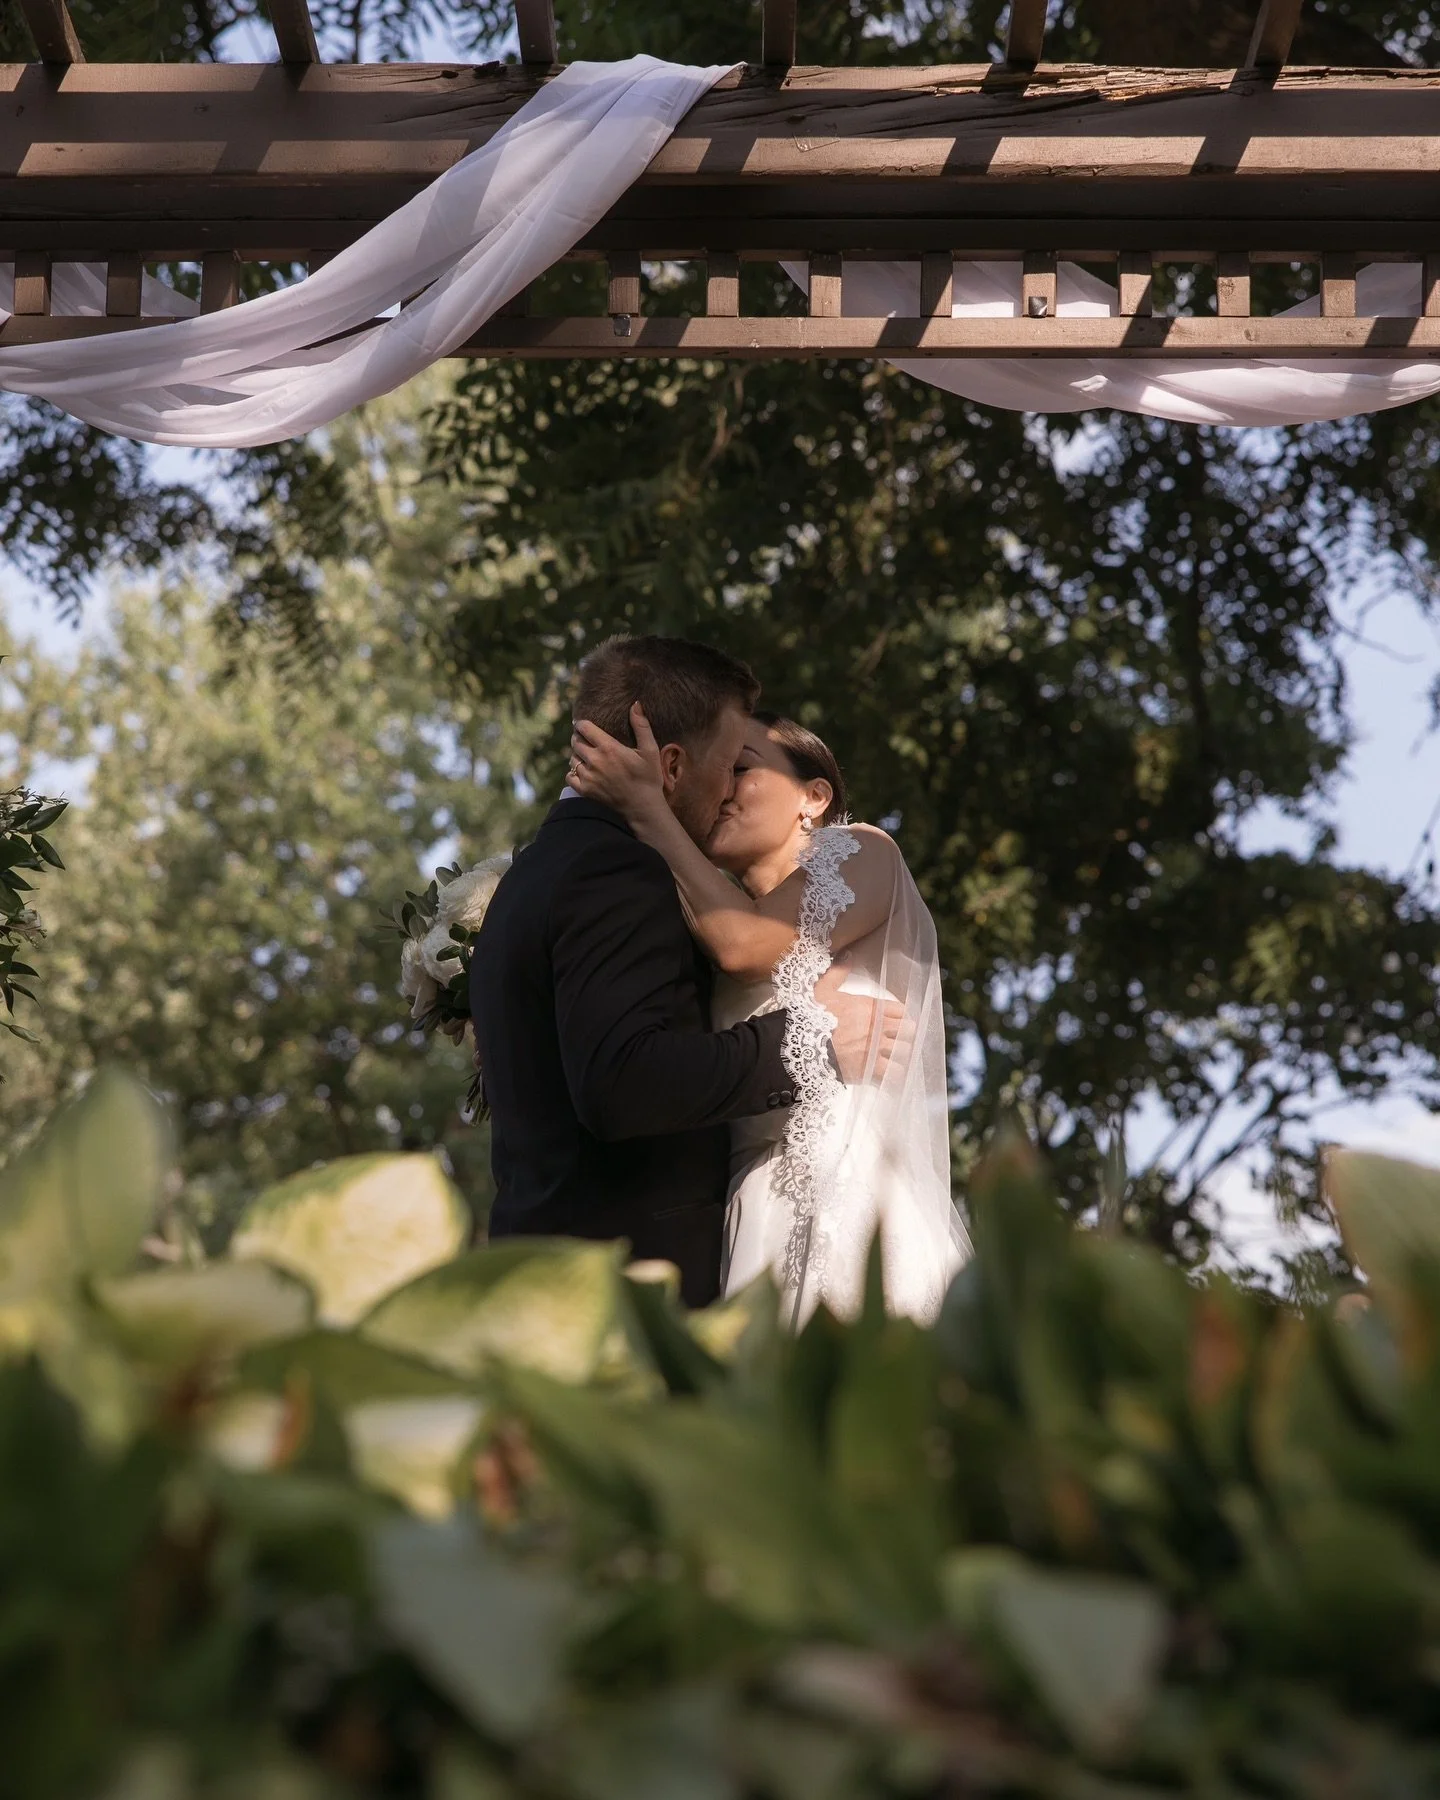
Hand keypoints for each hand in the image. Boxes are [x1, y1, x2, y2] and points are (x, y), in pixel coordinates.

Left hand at [570, 703, 667, 828]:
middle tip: (586, 740)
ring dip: (577, 755)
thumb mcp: (650, 750)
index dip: (582, 724)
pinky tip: (582, 771)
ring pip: (572, 759)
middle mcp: (595, 760)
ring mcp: (588, 777)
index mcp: (609, 748)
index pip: (584, 728)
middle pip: (576, 742)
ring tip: (586, 756)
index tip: (584, 725)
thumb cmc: (649, 778)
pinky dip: (573, 773)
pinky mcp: (585, 791)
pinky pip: (569, 776)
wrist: (643, 807)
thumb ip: (641, 726)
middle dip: (579, 739)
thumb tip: (635, 704)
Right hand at [817, 964, 909, 1084]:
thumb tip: (848, 955)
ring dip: (902, 1057)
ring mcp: (876, 1051)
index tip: (898, 1021)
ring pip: (904, 1054)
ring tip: (898, 1060)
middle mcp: (879, 1029)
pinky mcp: (870, 1072)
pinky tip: (891, 1077)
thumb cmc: (811, 1016)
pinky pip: (892, 1075)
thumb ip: (837, 972)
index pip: (901, 1010)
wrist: (802, 1045)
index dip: (902, 1016)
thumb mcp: (821, 989)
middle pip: (909, 1032)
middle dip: (907, 1036)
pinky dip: (894, 1076)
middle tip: (901, 1040)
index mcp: (870, 1008)